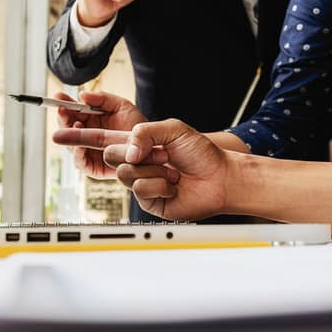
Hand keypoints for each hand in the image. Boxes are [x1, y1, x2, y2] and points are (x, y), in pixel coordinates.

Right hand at [53, 91, 146, 178]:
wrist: (153, 147)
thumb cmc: (138, 127)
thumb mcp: (121, 106)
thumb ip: (102, 99)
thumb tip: (82, 95)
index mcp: (91, 120)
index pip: (72, 112)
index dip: (64, 104)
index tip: (60, 97)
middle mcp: (87, 136)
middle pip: (67, 128)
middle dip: (63, 118)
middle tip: (63, 110)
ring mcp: (90, 152)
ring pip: (71, 145)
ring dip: (69, 134)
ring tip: (75, 124)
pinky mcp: (96, 168)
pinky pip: (82, 163)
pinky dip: (78, 155)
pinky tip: (80, 146)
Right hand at [105, 119, 230, 220]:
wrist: (219, 178)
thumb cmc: (201, 154)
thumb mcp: (173, 129)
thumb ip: (144, 132)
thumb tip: (129, 153)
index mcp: (142, 145)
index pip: (111, 139)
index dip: (115, 139)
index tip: (131, 140)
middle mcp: (140, 164)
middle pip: (111, 157)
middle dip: (139, 154)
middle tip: (163, 156)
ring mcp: (143, 183)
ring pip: (125, 174)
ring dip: (154, 170)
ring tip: (173, 173)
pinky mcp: (148, 201)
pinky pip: (140, 190)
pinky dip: (160, 186)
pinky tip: (173, 187)